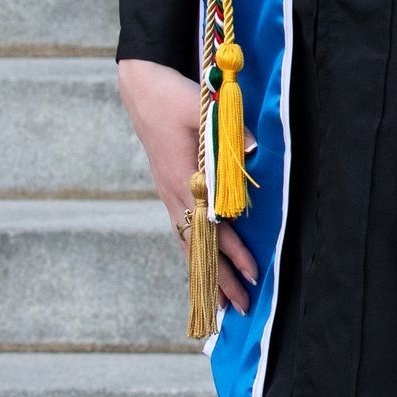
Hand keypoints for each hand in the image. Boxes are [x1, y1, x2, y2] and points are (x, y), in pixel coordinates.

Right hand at [117, 57, 259, 315]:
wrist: (141, 87)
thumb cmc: (172, 95)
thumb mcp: (201, 107)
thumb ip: (227, 131)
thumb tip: (252, 152)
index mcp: (185, 180)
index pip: (214, 227)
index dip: (234, 254)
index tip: (254, 276)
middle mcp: (176, 194)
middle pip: (200, 247)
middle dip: (222, 280)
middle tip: (243, 309)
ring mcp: (170, 193)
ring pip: (190, 244)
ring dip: (207, 274)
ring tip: (222, 304)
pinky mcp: (168, 188)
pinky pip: (181, 230)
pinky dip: (194, 253)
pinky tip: (201, 266)